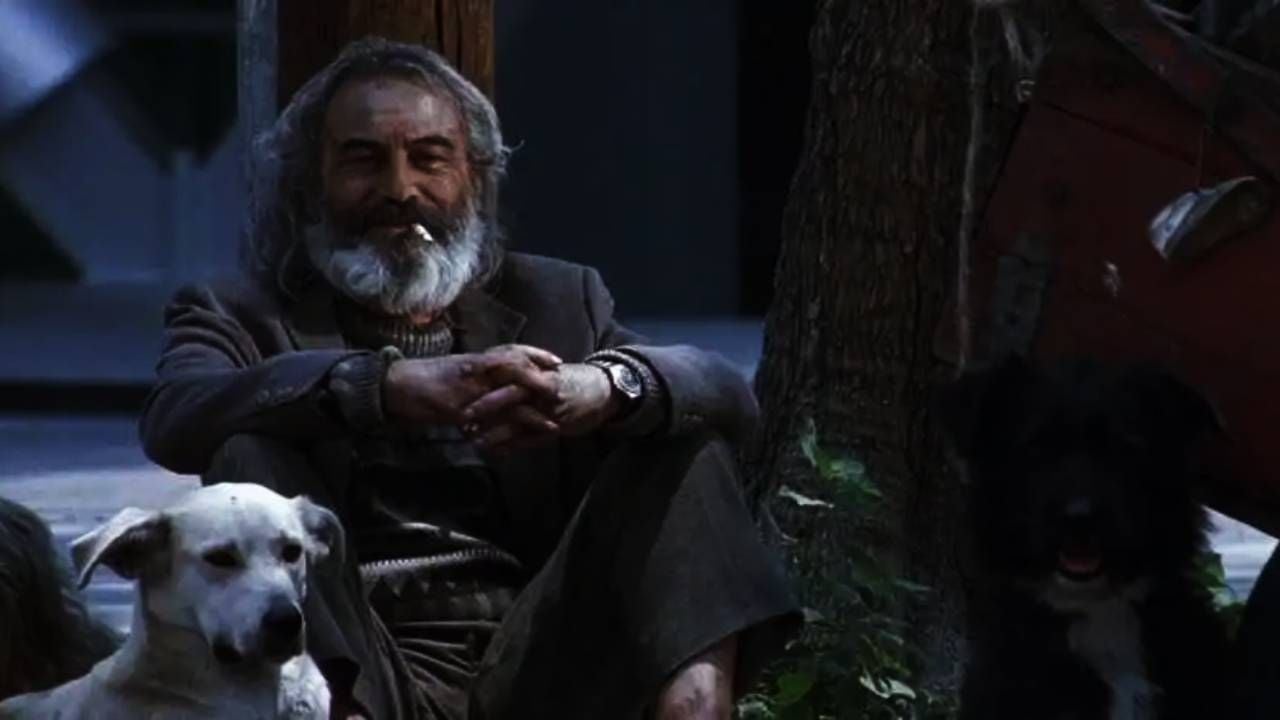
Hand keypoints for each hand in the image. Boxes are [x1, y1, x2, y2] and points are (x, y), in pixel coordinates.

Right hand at [383, 345, 561, 425]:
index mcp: (473, 360)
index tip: (556, 361)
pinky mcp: (458, 409)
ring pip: (507, 391)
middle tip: (563, 385)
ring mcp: (467, 389)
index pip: (511, 351)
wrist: (392, 387)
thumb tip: (495, 379)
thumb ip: (475, 375)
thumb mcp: (452, 372)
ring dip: (532, 405)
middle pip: (515, 365)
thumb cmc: (421, 379)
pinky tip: (520, 437)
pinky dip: (506, 427)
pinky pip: (489, 418)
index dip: (535, 354)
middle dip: (541, 376)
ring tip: (553, 416)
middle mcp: (473, 370)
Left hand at [462, 362, 621, 449]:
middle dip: (484, 406)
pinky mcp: (555, 427)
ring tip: (473, 439)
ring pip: (517, 420)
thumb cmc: (568, 379)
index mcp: (537, 369)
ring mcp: (549, 409)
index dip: (485, 374)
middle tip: (460, 415)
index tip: (461, 377)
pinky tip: (495, 452)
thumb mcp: (545, 368)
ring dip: (494, 431)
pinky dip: (512, 446)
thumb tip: (489, 369)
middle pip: (509, 395)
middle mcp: (542, 388)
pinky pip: (530, 439)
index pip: (508, 368)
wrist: (603, 391)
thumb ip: (521, 369)